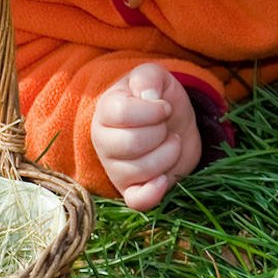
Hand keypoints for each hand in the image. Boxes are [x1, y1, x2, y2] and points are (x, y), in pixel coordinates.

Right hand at [90, 63, 201, 210]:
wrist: (173, 122)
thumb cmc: (159, 98)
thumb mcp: (154, 76)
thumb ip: (148, 76)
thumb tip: (149, 96)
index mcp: (105, 111)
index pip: (121, 113)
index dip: (151, 110)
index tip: (164, 106)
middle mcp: (104, 142)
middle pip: (131, 143)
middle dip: (161, 132)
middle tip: (166, 126)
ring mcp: (116, 169)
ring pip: (142, 170)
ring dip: (169, 153)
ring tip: (171, 142)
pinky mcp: (132, 189)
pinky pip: (136, 201)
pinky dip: (152, 193)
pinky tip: (164, 179)